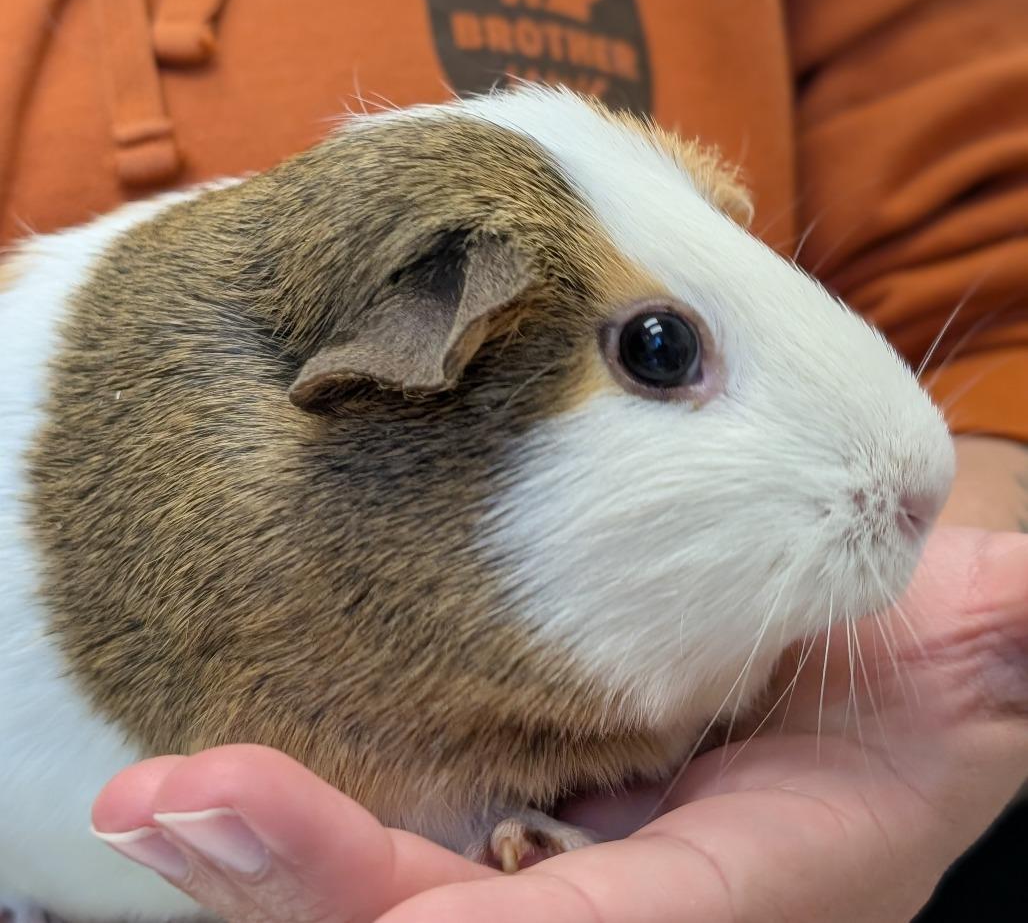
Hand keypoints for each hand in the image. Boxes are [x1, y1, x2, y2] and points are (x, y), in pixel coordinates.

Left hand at [93, 528, 1027, 921]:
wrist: (877, 665)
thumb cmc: (917, 663)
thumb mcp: (967, 643)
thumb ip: (988, 636)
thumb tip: (1021, 605)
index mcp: (738, 888)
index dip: (429, 908)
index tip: (312, 867)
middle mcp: (632, 897)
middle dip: (303, 884)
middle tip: (163, 809)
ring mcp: (564, 863)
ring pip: (393, 902)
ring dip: (272, 859)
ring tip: (158, 802)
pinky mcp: (526, 816)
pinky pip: (399, 847)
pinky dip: (310, 829)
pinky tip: (225, 786)